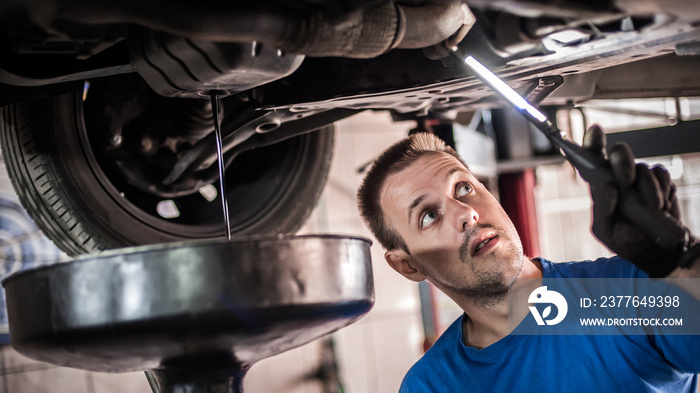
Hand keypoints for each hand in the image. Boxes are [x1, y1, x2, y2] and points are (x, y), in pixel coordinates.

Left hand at [582, 125, 697, 276]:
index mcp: (601, 187)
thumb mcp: (607, 230)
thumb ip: (603, 208)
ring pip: (642, 167)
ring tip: (651, 209)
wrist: (660, 251)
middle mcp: (618, 178)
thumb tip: (609, 185)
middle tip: (626, 181)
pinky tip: (661, 205)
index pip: (592, 160)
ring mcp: (640, 179)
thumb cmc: (627, 240)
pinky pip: (661, 174)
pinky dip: (662, 190)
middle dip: (622, 162)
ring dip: (648, 189)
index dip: (591, 142)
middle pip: (618, 154)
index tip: (595, 131)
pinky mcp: (660, 182)